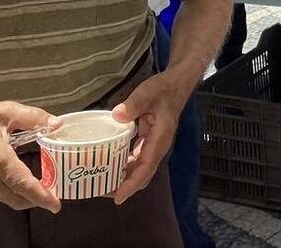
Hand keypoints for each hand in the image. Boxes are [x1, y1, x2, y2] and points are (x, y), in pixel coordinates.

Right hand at [0, 100, 60, 212]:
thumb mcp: (8, 111)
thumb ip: (35, 117)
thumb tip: (56, 124)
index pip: (22, 183)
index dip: (40, 196)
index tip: (55, 204)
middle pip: (17, 198)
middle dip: (37, 200)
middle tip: (54, 195)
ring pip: (8, 199)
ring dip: (25, 196)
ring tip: (42, 187)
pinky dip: (13, 192)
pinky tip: (21, 182)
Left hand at [110, 72, 187, 204]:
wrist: (177, 84)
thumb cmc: (163, 89)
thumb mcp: (148, 92)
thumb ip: (134, 104)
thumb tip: (117, 116)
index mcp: (160, 137)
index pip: (146, 166)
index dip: (132, 183)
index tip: (118, 197)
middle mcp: (158, 146)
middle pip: (143, 174)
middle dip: (125, 186)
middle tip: (103, 191)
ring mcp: (154, 145)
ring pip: (140, 169)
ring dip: (124, 178)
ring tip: (103, 182)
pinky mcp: (149, 142)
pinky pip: (138, 160)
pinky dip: (125, 166)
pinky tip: (110, 164)